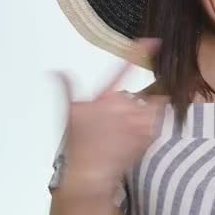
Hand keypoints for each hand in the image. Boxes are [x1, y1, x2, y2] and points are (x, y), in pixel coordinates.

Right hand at [54, 38, 168, 187]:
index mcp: (105, 96)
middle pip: (140, 93)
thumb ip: (67, 88)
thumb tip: (56, 71)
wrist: (92, 172)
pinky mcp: (150, 134)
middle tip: (119, 119)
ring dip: (145, 112)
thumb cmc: (79, 143)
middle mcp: (125, 105)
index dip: (139, 52)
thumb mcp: (70, 113)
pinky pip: (158, 121)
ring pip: (152, 105)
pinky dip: (151, 124)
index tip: (153, 41)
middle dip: (134, 102)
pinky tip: (135, 135)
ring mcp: (140, 119)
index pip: (124, 69)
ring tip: (127, 129)